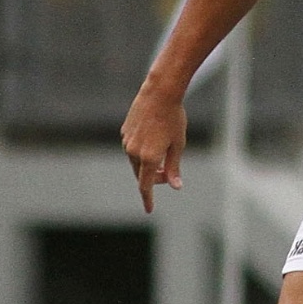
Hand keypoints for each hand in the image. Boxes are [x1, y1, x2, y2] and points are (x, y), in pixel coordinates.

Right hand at [121, 83, 186, 212]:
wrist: (159, 94)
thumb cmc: (174, 119)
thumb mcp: (178, 145)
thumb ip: (174, 167)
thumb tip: (175, 186)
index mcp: (149, 157)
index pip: (146, 186)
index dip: (148, 199)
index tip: (149, 210)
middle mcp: (134, 152)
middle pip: (141, 175)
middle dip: (153, 178)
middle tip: (167, 175)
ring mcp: (127, 141)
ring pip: (135, 162)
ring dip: (147, 165)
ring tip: (162, 157)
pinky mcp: (124, 132)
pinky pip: (132, 148)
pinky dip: (142, 152)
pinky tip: (153, 140)